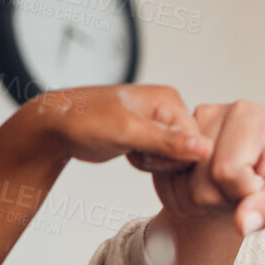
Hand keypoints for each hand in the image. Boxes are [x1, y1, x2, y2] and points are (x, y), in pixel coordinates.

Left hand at [27, 84, 212, 167]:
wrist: (58, 125)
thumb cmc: (86, 121)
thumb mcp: (129, 132)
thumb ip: (169, 142)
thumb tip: (206, 149)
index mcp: (171, 100)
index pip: (197, 142)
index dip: (173, 157)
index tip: (146, 149)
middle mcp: (169, 109)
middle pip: (187, 153)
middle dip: (161, 160)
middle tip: (136, 149)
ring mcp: (160, 124)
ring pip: (174, 160)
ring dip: (152, 164)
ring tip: (130, 148)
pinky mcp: (150, 137)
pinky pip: (162, 161)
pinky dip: (146, 163)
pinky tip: (129, 152)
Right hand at [142, 100, 264, 236]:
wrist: (246, 176)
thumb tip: (245, 223)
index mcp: (246, 114)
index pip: (228, 170)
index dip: (244, 192)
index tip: (258, 183)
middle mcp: (209, 113)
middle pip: (204, 186)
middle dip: (225, 201)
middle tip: (241, 189)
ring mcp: (181, 133)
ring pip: (184, 195)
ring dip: (208, 206)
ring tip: (226, 190)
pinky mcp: (163, 151)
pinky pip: (167, 194)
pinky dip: (188, 204)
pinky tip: (206, 190)